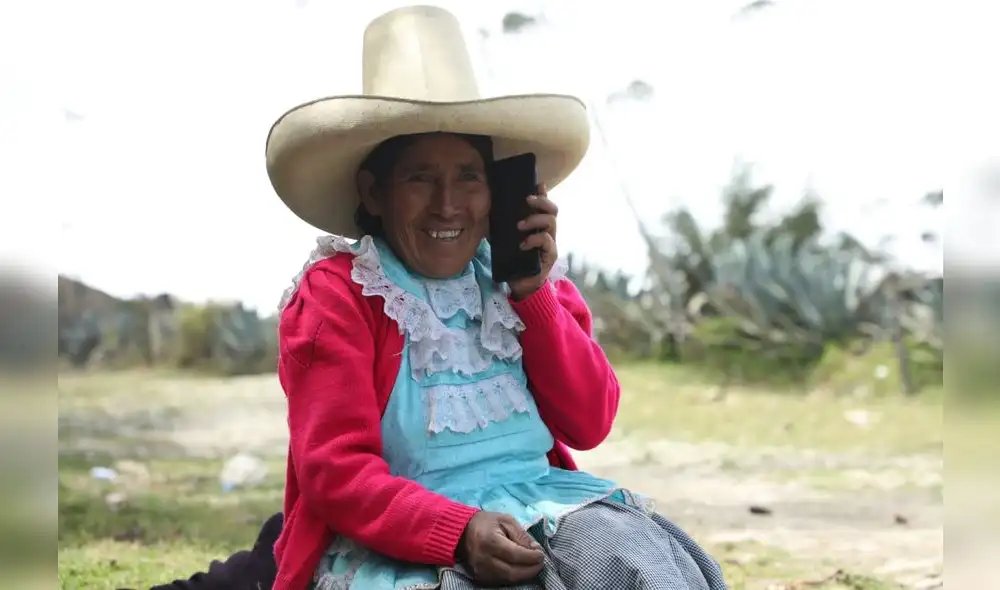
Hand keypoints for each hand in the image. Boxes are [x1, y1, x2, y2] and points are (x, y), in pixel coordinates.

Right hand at [456, 512, 544, 584]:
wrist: (461, 532)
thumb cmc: (486, 523)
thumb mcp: (506, 520)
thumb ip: (521, 535)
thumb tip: (536, 549)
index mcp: (490, 541)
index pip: (515, 555)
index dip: (531, 557)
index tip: (541, 554)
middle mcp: (484, 559)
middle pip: (513, 572)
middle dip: (531, 569)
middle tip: (540, 563)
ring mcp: (480, 570)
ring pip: (508, 579)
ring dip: (524, 575)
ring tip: (533, 566)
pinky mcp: (479, 577)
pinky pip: (501, 581)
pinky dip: (514, 577)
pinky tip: (520, 569)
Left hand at [508, 184, 558, 300]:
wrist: (520, 284)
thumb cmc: (513, 260)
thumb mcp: (505, 238)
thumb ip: (503, 225)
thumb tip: (489, 209)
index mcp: (538, 225)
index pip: (544, 205)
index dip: (543, 193)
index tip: (537, 184)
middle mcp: (547, 231)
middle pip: (552, 210)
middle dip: (541, 201)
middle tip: (526, 200)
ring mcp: (550, 242)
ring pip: (551, 222)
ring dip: (534, 219)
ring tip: (519, 225)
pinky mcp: (550, 255)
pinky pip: (546, 241)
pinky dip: (534, 239)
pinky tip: (522, 244)